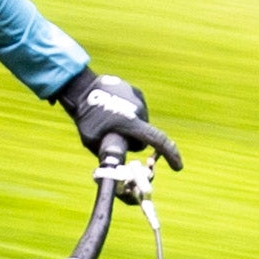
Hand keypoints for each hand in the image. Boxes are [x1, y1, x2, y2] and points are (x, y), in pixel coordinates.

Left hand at [58, 71, 183, 170]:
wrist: (80, 88)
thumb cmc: (85, 118)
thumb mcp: (93, 143)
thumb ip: (110, 155)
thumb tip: (120, 170)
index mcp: (131, 123)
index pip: (157, 140)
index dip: (170, 155)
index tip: (177, 167)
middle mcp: (139, 109)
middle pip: (145, 135)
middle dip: (134, 141)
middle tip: (115, 138)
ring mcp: (138, 98)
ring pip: (140, 122)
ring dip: (130, 126)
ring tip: (109, 121)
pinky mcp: (134, 91)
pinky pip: (135, 109)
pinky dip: (127, 113)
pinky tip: (111, 109)